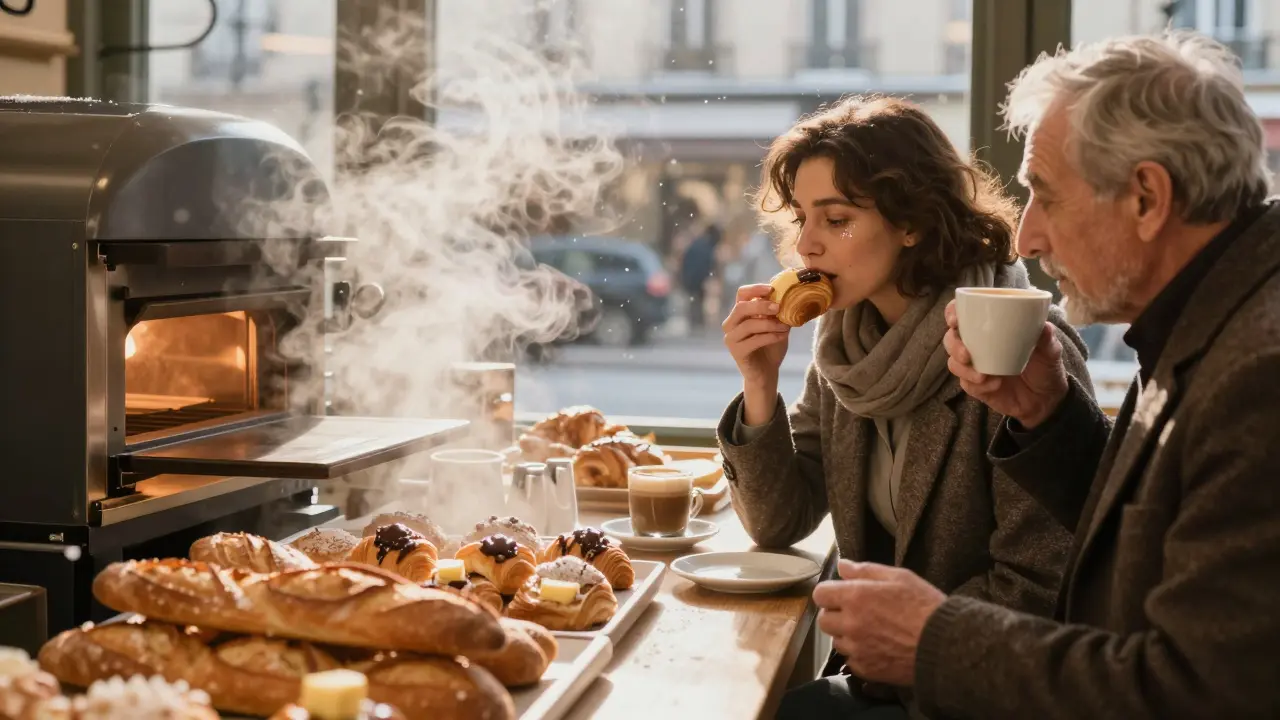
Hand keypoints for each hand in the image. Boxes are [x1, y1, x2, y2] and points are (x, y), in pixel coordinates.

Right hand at [722, 284, 789, 387]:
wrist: (767, 372)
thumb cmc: (771, 346)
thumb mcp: (776, 325)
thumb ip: (777, 312)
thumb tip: (787, 294)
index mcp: (739, 313)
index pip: (741, 294)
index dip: (755, 289)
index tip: (772, 289)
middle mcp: (731, 324)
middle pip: (741, 307)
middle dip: (761, 305)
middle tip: (779, 307)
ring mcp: (731, 338)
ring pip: (748, 324)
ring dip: (770, 324)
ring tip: (786, 326)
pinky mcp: (736, 352)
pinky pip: (754, 340)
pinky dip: (770, 336)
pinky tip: (782, 336)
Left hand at [813, 561, 945, 687]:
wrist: (945, 645)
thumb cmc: (925, 605)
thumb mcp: (899, 577)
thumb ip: (866, 571)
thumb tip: (842, 566)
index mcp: (855, 597)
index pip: (820, 594)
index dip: (830, 593)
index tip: (842, 594)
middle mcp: (850, 624)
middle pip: (824, 620)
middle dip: (835, 614)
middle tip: (856, 613)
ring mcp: (857, 649)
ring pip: (836, 642)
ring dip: (846, 636)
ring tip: (869, 632)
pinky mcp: (866, 670)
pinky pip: (851, 661)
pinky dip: (859, 655)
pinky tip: (877, 648)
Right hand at [943, 300, 1068, 428]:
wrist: (1046, 399)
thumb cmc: (1045, 366)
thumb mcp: (1051, 351)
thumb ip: (1047, 339)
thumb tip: (1045, 327)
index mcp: (990, 327)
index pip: (962, 314)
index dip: (952, 313)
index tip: (955, 321)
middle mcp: (977, 344)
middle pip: (951, 338)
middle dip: (954, 346)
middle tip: (966, 355)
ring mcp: (974, 366)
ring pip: (953, 363)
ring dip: (963, 369)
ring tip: (983, 376)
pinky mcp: (975, 386)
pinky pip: (966, 384)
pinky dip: (977, 385)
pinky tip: (994, 385)